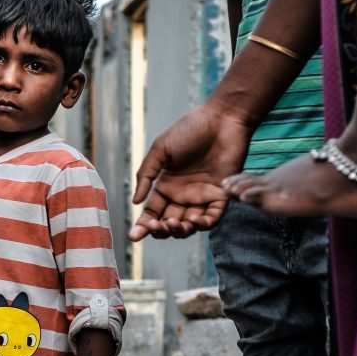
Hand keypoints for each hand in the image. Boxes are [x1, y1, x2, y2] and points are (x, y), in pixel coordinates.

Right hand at [128, 103, 252, 240]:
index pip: (152, 212)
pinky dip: (204, 224)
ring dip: (180, 230)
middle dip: (161, 230)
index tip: (134, 235)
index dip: (143, 225)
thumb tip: (135, 201)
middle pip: (169, 223)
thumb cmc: (190, 129)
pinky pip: (213, 218)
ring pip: (189, 225)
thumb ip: (146, 174)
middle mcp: (183, 195)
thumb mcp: (161, 150)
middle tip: (158, 226)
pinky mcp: (222, 195)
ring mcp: (202, 197)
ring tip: (174, 224)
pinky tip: (195, 222)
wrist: (222, 119)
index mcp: (166, 185)